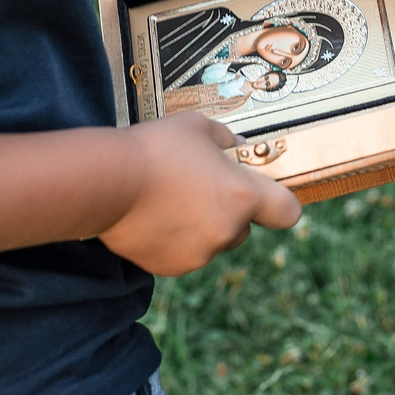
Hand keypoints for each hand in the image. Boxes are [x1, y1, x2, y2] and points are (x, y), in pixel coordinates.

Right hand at [99, 115, 301, 276]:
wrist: (107, 182)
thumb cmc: (155, 148)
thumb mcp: (197, 127)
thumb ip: (225, 139)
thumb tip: (237, 147)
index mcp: (242, 195)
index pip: (287, 212)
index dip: (278, 204)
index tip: (265, 195)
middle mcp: (227, 230)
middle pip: (243, 229)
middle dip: (228, 213)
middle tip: (200, 190)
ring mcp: (199, 254)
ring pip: (210, 243)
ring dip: (199, 227)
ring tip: (168, 201)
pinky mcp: (171, 267)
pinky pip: (182, 255)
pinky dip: (174, 242)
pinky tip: (154, 218)